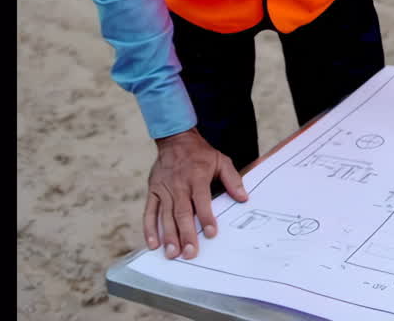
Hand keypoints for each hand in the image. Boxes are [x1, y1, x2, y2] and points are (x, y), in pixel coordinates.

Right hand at [143, 128, 248, 259]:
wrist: (176, 140)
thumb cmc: (201, 154)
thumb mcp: (221, 161)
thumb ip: (232, 180)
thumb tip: (244, 198)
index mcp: (197, 177)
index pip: (202, 200)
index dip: (206, 217)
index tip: (211, 233)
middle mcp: (179, 185)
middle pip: (182, 213)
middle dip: (186, 234)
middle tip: (190, 253)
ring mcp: (164, 189)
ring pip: (166, 216)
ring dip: (168, 236)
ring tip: (173, 253)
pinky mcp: (153, 191)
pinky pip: (149, 212)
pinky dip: (149, 229)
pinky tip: (153, 244)